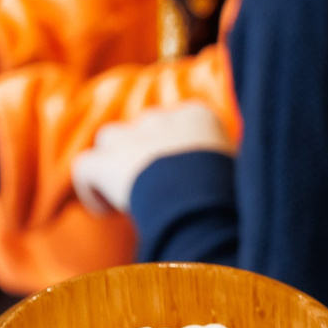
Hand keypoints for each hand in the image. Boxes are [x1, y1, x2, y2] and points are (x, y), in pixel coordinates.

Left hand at [71, 101, 233, 216]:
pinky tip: (105, 211)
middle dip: (145, 151)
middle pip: (145, 126)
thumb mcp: (241, 170)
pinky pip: (86, 167)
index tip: (183, 177)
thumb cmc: (232, 193)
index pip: (182, 121)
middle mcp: (162, 118)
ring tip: (125, 194)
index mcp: (199, 116)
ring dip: (115, 161)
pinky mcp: (104, 161)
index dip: (177, 148)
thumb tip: (237, 179)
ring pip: (110, 138)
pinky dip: (91, 189)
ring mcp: (130, 137)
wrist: (202, 202)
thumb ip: (225, 163)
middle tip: (155, 186)